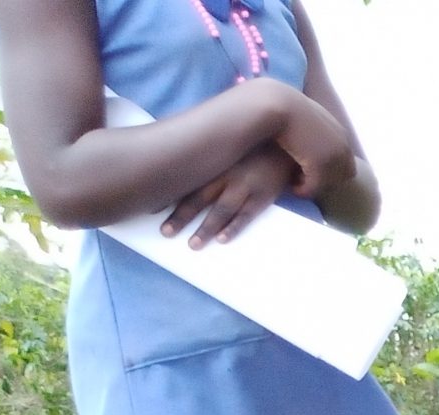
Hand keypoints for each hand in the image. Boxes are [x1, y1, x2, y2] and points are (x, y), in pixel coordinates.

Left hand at [161, 144, 292, 245]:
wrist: (288, 144)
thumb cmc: (256, 146)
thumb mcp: (230, 146)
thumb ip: (211, 156)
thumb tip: (185, 165)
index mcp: (214, 161)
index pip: (186, 180)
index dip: (168, 195)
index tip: (151, 209)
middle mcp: (225, 174)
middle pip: (198, 198)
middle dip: (181, 217)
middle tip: (165, 233)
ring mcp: (245, 186)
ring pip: (220, 210)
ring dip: (205, 228)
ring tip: (193, 245)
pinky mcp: (264, 196)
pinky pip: (246, 215)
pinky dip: (234, 227)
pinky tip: (222, 239)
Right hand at [262, 84, 356, 202]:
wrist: (276, 102)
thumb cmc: (283, 104)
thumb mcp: (305, 115)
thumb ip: (312, 127)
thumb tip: (307, 138)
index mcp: (340, 133)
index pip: (347, 163)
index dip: (331, 170)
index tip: (311, 169)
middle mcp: (342, 145)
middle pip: (343, 176)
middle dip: (326, 180)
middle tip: (306, 180)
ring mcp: (332, 155)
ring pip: (328, 183)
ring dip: (314, 185)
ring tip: (297, 184)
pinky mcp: (319, 164)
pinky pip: (314, 187)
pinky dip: (304, 190)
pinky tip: (293, 189)